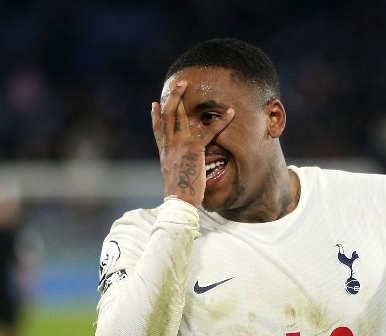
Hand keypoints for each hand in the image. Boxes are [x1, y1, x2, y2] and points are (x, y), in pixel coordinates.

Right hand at [152, 80, 233, 205]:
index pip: (158, 130)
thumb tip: (178, 166)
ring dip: (183, 98)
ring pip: (179, 115)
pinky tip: (230, 113)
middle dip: (172, 97)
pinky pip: (210, 132)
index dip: (156, 115)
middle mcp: (169, 145)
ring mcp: (180, 145)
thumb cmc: (179, 194)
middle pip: (167, 115)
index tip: (155, 103)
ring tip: (188, 84)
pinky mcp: (194, 149)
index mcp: (164, 152)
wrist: (179, 201)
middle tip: (178, 84)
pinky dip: (221, 121)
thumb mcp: (172, 176)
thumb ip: (175, 166)